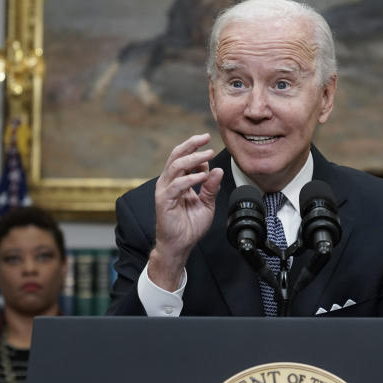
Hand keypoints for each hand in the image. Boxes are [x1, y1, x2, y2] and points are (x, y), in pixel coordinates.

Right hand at [148, 134, 223, 289]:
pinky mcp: (164, 200)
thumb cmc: (190, 226)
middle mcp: (169, 182)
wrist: (180, 245)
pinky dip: (191, 178)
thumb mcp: (206, 204)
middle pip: (177, 155)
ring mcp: (165, 190)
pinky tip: (203, 176)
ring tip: (207, 155)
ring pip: (176, 166)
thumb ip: (211, 188)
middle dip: (191, 144)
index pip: (184, 158)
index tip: (210, 146)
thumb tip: (218, 170)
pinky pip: (177, 185)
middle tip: (206, 137)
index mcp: (178, 181)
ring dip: (193, 158)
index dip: (197, 150)